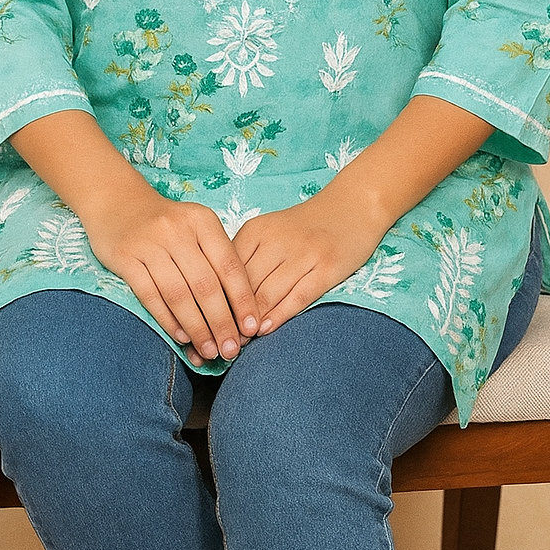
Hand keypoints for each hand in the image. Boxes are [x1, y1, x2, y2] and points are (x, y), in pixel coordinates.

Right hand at [84, 186, 262, 363]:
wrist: (118, 202)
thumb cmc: (167, 223)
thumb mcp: (196, 228)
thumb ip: (215, 260)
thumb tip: (237, 311)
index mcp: (202, 221)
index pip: (229, 266)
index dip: (243, 300)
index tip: (252, 329)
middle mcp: (178, 230)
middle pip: (206, 284)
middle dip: (222, 322)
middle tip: (231, 350)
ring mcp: (150, 243)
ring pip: (179, 294)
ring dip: (197, 328)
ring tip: (208, 351)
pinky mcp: (126, 258)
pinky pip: (150, 295)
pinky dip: (168, 319)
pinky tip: (181, 337)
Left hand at [182, 192, 383, 360]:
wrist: (352, 205)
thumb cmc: (304, 225)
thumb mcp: (269, 231)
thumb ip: (246, 259)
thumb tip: (217, 298)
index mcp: (256, 230)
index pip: (224, 271)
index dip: (211, 300)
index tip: (197, 325)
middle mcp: (277, 241)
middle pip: (242, 286)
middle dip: (226, 317)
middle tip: (213, 342)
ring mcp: (303, 254)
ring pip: (267, 294)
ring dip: (249, 323)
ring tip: (235, 344)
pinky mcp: (326, 268)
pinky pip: (297, 297)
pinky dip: (278, 316)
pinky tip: (264, 331)